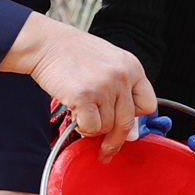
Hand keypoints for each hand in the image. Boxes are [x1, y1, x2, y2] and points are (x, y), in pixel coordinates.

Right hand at [2, 14, 155, 156]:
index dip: (135, 117)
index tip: (124, 123)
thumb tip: (127, 125)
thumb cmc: (74, 53)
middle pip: (127, 122)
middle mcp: (122, 76)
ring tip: (81, 114)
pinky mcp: (84, 96)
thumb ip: (121, 88)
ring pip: (107, 127)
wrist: (46, 43)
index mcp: (132, 67)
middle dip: (115, 140)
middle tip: (106, 151)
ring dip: (93, 128)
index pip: (148, 104)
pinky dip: (82, 127)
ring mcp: (104, 86)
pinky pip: (91, 127)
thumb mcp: (109, 62)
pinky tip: (75, 116)